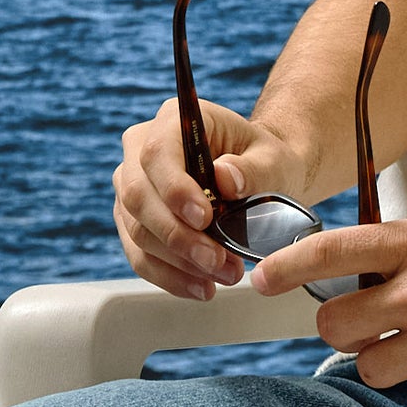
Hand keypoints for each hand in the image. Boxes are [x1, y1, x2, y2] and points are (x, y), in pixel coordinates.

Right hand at [113, 97, 311, 300]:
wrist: (261, 178)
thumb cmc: (266, 161)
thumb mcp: (275, 160)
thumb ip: (255, 167)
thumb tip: (225, 177)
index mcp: (174, 120)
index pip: (157, 153)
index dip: (174, 189)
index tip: (204, 219)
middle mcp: (141, 149)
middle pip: (139, 196)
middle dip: (178, 236)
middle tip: (218, 261)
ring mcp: (131, 186)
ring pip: (137, 231)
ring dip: (179, 262)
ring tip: (223, 275)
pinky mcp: (133, 221)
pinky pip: (140, 255)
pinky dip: (170, 276)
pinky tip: (201, 287)